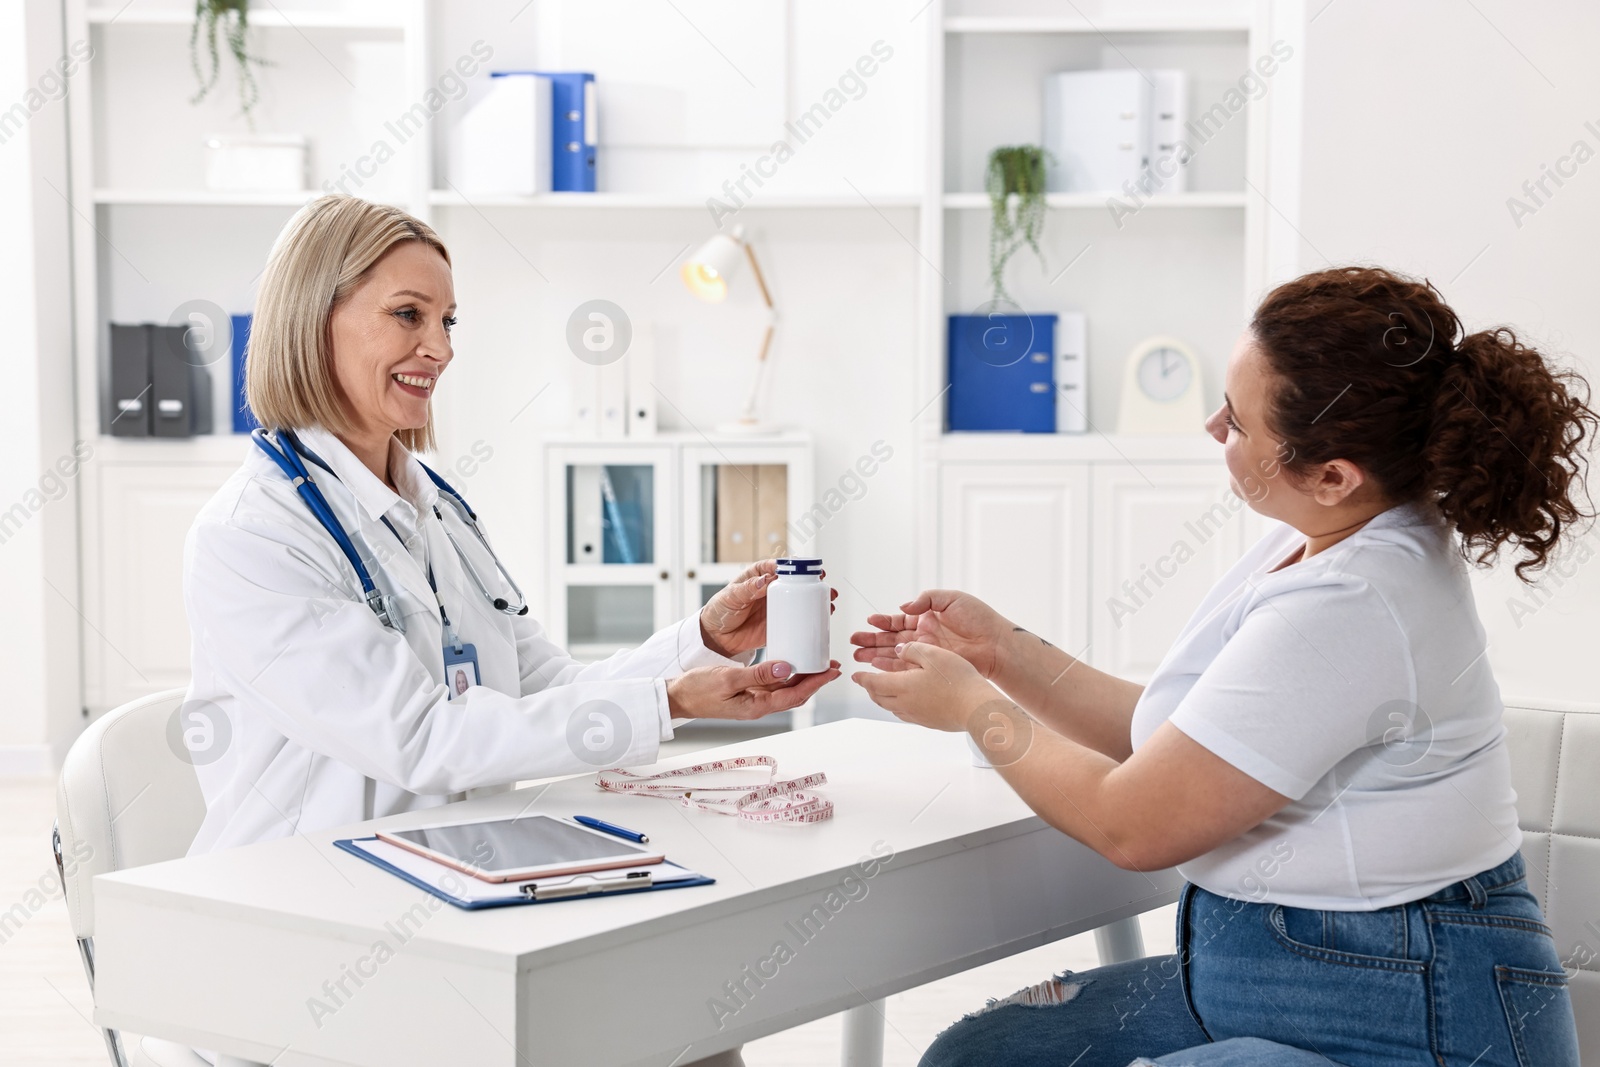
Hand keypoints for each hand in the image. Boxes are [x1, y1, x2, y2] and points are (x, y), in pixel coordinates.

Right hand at [667, 658, 841, 720]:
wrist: (678, 697)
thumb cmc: (698, 689)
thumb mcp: (728, 678)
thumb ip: (758, 674)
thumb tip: (786, 668)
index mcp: (756, 706)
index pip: (794, 695)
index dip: (816, 683)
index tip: (832, 671)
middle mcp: (759, 705)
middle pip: (795, 694)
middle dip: (815, 681)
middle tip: (833, 665)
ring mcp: (753, 699)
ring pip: (786, 689)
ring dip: (803, 677)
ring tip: (819, 663)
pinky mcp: (747, 692)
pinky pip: (773, 685)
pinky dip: (786, 674)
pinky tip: (793, 663)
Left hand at [699, 559, 838, 657]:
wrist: (715, 637)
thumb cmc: (719, 611)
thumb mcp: (731, 596)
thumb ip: (748, 587)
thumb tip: (766, 578)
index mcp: (759, 576)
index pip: (781, 567)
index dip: (798, 566)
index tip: (810, 568)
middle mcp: (771, 590)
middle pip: (797, 582)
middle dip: (815, 582)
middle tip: (825, 586)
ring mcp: (777, 607)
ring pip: (802, 600)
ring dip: (817, 600)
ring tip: (829, 603)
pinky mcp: (779, 625)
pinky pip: (797, 621)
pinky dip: (811, 619)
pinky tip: (822, 620)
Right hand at [850, 589, 1011, 677]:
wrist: (996, 644)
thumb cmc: (979, 618)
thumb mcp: (951, 598)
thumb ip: (926, 599)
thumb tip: (904, 606)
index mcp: (928, 617)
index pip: (899, 619)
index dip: (883, 621)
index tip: (869, 622)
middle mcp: (924, 635)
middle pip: (892, 638)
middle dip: (872, 640)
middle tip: (854, 643)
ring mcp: (927, 652)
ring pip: (895, 654)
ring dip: (876, 655)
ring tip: (858, 656)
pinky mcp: (931, 666)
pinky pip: (906, 667)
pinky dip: (890, 667)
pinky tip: (876, 666)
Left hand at [851, 641, 995, 731]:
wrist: (975, 707)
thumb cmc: (957, 681)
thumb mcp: (933, 654)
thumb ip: (912, 649)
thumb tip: (899, 649)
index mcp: (902, 686)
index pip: (873, 683)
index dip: (863, 678)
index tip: (855, 675)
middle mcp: (905, 703)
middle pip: (879, 697)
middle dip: (870, 688)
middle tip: (866, 682)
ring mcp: (916, 715)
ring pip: (891, 707)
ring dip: (883, 697)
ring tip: (883, 690)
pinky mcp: (928, 722)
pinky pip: (905, 713)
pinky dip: (898, 705)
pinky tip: (906, 701)